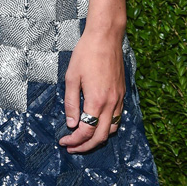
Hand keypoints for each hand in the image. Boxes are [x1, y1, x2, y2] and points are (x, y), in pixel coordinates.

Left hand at [59, 28, 124, 152]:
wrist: (106, 38)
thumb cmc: (86, 54)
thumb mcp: (71, 77)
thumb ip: (71, 103)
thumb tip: (72, 124)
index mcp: (96, 101)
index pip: (86, 131)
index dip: (74, 141)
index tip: (64, 142)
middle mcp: (111, 104)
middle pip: (101, 137)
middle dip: (85, 146)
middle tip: (72, 147)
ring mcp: (119, 99)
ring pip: (112, 130)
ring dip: (97, 138)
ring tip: (83, 139)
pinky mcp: (122, 94)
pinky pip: (117, 118)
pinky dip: (107, 127)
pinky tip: (96, 124)